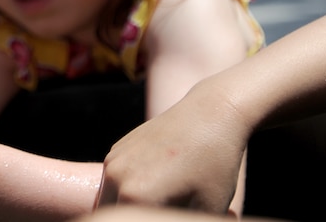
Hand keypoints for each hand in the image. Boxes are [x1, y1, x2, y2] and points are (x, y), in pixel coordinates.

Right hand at [98, 84, 247, 214]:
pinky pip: (114, 182)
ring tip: (159, 200)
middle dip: (130, 219)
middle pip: (112, 218)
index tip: (161, 215)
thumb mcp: (205, 211)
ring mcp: (113, 161)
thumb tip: (169, 219)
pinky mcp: (116, 150)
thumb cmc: (215, 169)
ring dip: (126, 208)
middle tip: (156, 212)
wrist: (210, 115)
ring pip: (109, 202)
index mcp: (136, 198)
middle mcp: (116, 179)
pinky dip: (127, 190)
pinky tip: (157, 183)